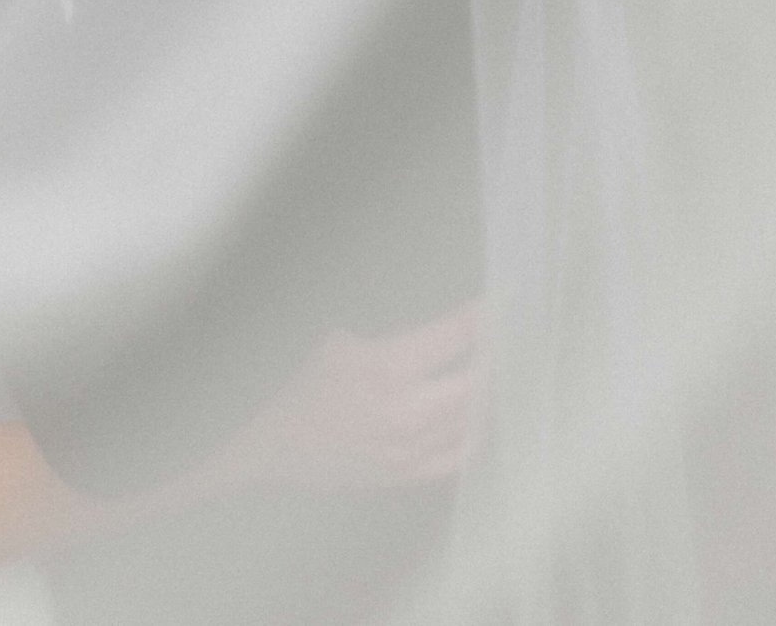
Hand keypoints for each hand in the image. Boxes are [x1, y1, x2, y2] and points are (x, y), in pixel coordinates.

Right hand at [213, 302, 479, 490]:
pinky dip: (479, 432)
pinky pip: (462, 456)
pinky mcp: (407, 475)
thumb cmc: (299, 388)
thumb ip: (392, 334)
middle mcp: (405, 411)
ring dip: (491, 390)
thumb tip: (436, 318)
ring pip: (476, 417)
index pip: (457, 335)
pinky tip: (482, 414)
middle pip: (479, 378)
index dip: (485, 314)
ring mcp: (409, 449)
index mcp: (385, 368)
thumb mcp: (336, 341)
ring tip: (498, 368)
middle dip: (496, 352)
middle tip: (505, 333)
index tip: (503, 300)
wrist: (271, 448)